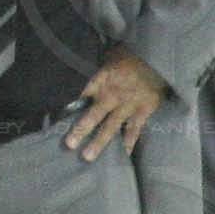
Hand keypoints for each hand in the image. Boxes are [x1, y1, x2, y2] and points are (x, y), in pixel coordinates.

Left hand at [65, 46, 167, 162]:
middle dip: (81, 129)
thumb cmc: (129, 59)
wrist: (157, 59)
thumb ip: (96, 71)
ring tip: (88, 156)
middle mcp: (114, 93)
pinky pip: (133, 130)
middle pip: (95, 113)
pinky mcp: (143, 110)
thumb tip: (76, 77)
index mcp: (103, 78)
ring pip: (111, 126)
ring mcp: (128, 104)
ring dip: (99, 142)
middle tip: (69, 144)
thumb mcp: (109, 57)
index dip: (71, 105)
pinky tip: (122, 156)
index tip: (58, 120)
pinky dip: (128, 144)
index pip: (84, 92)